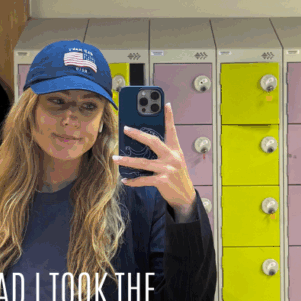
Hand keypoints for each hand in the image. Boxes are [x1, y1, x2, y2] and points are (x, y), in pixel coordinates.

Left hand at [112, 103, 196, 219]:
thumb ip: (163, 151)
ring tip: (115, 158)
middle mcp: (172, 157)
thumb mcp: (175, 160)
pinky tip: (125, 180)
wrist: (186, 196)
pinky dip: (133, 181)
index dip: (169, 117)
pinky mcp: (163, 181)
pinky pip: (144, 179)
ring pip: (143, 162)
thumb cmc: (177, 176)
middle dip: (138, 134)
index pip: (172, 130)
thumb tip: (144, 142)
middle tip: (125, 128)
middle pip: (153, 142)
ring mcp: (167, 169)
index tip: (166, 104)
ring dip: (127, 160)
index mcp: (175, 150)